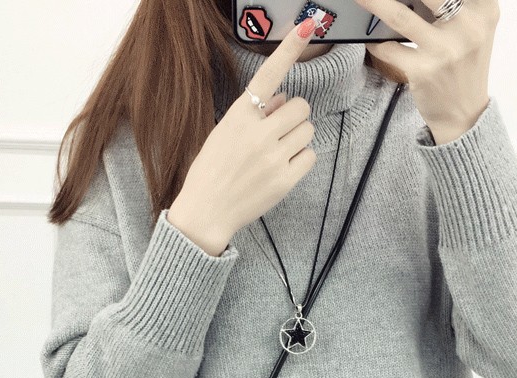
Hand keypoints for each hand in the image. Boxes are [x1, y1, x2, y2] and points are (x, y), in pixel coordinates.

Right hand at [172, 19, 320, 249]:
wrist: (206, 212)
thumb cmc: (212, 170)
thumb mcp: (225, 133)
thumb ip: (256, 114)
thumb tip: (287, 100)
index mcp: (239, 116)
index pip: (269, 76)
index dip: (289, 49)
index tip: (306, 26)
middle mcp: (258, 133)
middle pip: (301, 107)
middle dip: (295, 116)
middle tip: (280, 130)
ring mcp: (273, 157)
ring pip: (308, 130)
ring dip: (298, 137)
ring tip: (277, 152)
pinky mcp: (285, 180)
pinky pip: (309, 156)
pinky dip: (301, 159)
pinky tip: (282, 168)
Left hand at [353, 0, 499, 142]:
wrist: (464, 113)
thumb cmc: (464, 65)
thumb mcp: (474, 26)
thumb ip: (455, 3)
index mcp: (484, 8)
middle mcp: (468, 26)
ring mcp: (445, 50)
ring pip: (399, 15)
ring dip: (373, 2)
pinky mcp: (424, 72)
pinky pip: (389, 48)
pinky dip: (377, 42)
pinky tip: (373, 39)